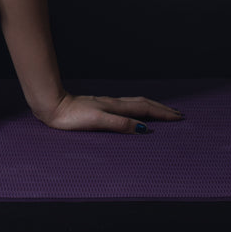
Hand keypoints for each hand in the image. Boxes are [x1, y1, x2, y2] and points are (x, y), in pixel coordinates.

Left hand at [35, 92, 183, 133]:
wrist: (51, 106)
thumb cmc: (71, 117)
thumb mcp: (97, 122)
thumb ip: (120, 124)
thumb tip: (144, 128)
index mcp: (115, 107)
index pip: (144, 109)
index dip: (162, 114)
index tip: (179, 117)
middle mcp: (113, 103)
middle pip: (143, 103)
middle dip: (161, 109)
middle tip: (178, 114)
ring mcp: (105, 104)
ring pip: (134, 103)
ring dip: (151, 107)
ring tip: (162, 111)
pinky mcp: (98, 107)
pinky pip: (125, 106)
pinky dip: (137, 108)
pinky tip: (133, 112)